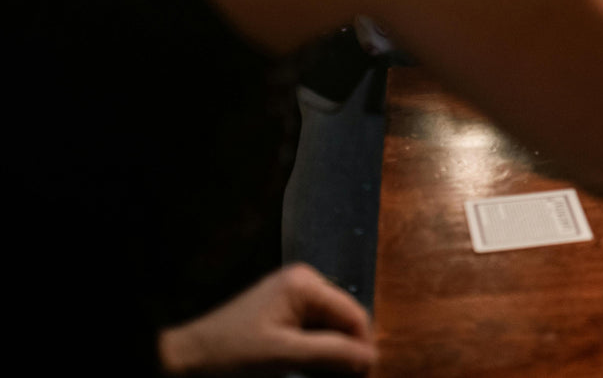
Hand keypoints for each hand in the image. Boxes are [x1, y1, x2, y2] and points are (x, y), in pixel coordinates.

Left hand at [158, 263, 374, 374]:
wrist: (183, 361)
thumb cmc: (230, 356)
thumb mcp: (285, 356)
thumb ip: (331, 353)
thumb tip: (371, 357)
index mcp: (306, 284)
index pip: (354, 314)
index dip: (362, 348)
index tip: (363, 377)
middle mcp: (304, 282)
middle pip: (343, 320)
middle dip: (345, 352)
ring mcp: (292, 296)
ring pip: (330, 329)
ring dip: (331, 356)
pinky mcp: (282, 313)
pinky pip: (313, 332)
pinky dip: (315, 354)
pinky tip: (309, 371)